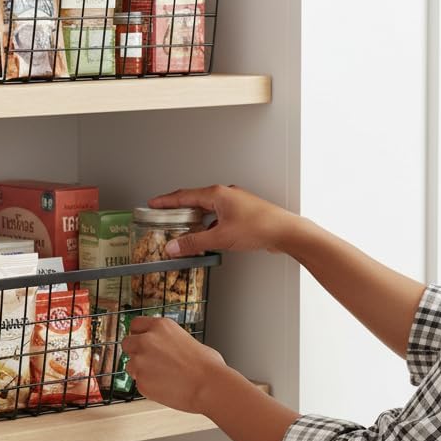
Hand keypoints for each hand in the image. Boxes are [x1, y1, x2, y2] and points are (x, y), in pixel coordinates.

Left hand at [122, 316, 228, 414]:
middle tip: (148, 362)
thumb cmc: (207, 366)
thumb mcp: (189, 340)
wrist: (210, 387)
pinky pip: (139, 383)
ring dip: (141, 371)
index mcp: (160, 326)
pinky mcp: (141, 381)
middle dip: (135, 352)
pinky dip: (149, 386)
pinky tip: (165, 387)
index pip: (135, 324)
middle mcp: (146, 340)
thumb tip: (168, 347)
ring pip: (130, 365)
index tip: (140, 340)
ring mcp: (141, 361)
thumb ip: (170, 341)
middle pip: (127, 343)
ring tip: (162, 377)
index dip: (138, 334)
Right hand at [148, 185, 295, 256]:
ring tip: (183, 229)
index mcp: (217, 194)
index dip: (166, 201)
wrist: (286, 232)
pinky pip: (218, 215)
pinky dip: (208, 224)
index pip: (183, 195)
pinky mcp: (242, 213)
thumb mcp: (220, 237)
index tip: (153, 203)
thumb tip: (174, 246)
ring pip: (207, 208)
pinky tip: (207, 235)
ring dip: (194, 218)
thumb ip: (194, 242)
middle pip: (194, 200)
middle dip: (178, 209)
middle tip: (164, 216)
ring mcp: (235, 203)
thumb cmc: (260, 227)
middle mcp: (225, 195)